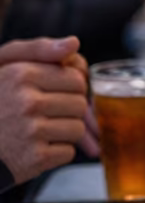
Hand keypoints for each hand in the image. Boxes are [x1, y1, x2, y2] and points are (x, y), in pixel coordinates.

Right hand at [0, 36, 98, 184]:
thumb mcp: (4, 65)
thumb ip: (39, 49)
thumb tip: (74, 43)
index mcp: (21, 74)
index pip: (76, 78)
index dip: (69, 88)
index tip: (53, 94)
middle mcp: (26, 101)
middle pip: (80, 104)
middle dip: (68, 110)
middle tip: (45, 115)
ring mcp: (31, 131)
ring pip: (77, 129)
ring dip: (63, 132)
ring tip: (40, 131)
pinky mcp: (34, 158)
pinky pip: (68, 153)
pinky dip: (56, 153)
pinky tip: (36, 147)